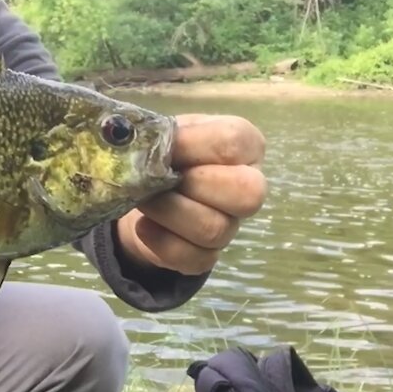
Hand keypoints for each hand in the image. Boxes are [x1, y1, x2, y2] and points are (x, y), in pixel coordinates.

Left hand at [117, 114, 266, 275]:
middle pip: (247, 194)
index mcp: (245, 145)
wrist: (144, 189)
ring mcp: (231, 225)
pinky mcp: (209, 255)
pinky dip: (161, 242)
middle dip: (194, 185)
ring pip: (215, 229)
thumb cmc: (164, 151)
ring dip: (170, 213)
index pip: (235, 142)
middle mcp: (249, 187)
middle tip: (160, 179)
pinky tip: (143, 226)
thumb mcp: (163, 132)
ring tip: (144, 200)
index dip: (192, 144)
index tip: (164, 148)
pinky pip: (194, 258)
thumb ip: (162, 137)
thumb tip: (145, 149)